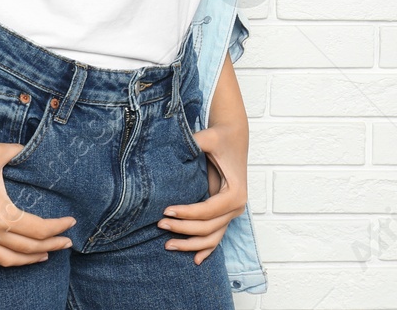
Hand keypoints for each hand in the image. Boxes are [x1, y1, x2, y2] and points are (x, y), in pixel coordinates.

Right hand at [0, 142, 75, 266]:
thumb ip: (19, 152)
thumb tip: (33, 149)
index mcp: (0, 213)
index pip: (38, 229)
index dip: (58, 228)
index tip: (71, 221)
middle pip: (28, 248)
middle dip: (52, 245)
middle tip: (66, 241)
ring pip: (7, 261)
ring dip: (29, 260)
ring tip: (45, 254)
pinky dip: (3, 263)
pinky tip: (11, 259)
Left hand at [156, 116, 247, 265]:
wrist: (233, 136)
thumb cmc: (220, 137)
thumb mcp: (208, 138)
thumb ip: (194, 142)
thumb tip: (173, 147)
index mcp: (236, 192)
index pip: (209, 210)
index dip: (187, 213)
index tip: (165, 210)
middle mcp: (237, 207)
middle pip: (208, 228)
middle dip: (183, 229)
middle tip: (159, 224)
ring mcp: (232, 213)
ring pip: (212, 238)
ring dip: (190, 245)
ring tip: (167, 245)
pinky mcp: (225, 215)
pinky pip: (216, 237)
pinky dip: (206, 249)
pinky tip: (195, 260)